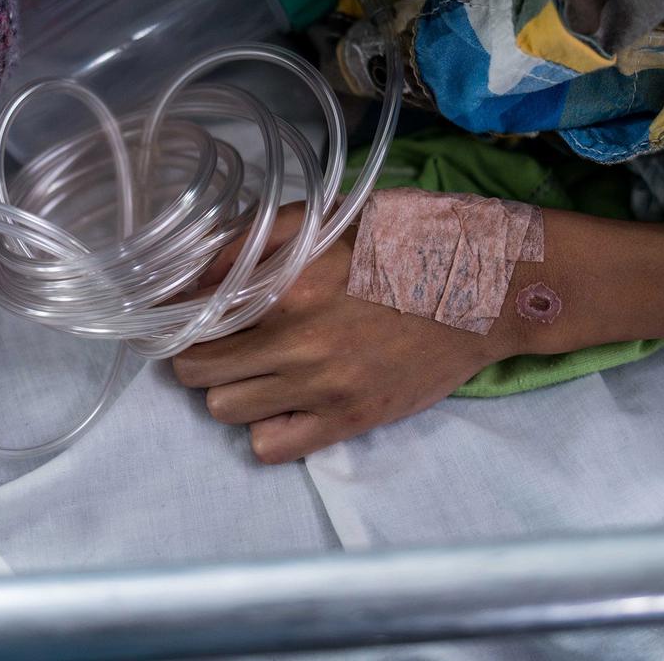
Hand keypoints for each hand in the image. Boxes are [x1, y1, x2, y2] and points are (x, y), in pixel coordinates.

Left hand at [171, 205, 509, 463]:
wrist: (486, 289)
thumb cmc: (406, 241)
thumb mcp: (328, 217)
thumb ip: (256, 237)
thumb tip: (195, 269)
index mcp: (286, 283)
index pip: (190, 313)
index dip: (177, 312)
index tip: (182, 311)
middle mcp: (296, 339)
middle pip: (194, 369)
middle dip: (195, 352)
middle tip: (217, 339)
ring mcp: (322, 386)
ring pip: (223, 409)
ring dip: (228, 389)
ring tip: (254, 368)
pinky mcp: (348, 420)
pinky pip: (269, 447)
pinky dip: (265, 427)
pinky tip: (284, 400)